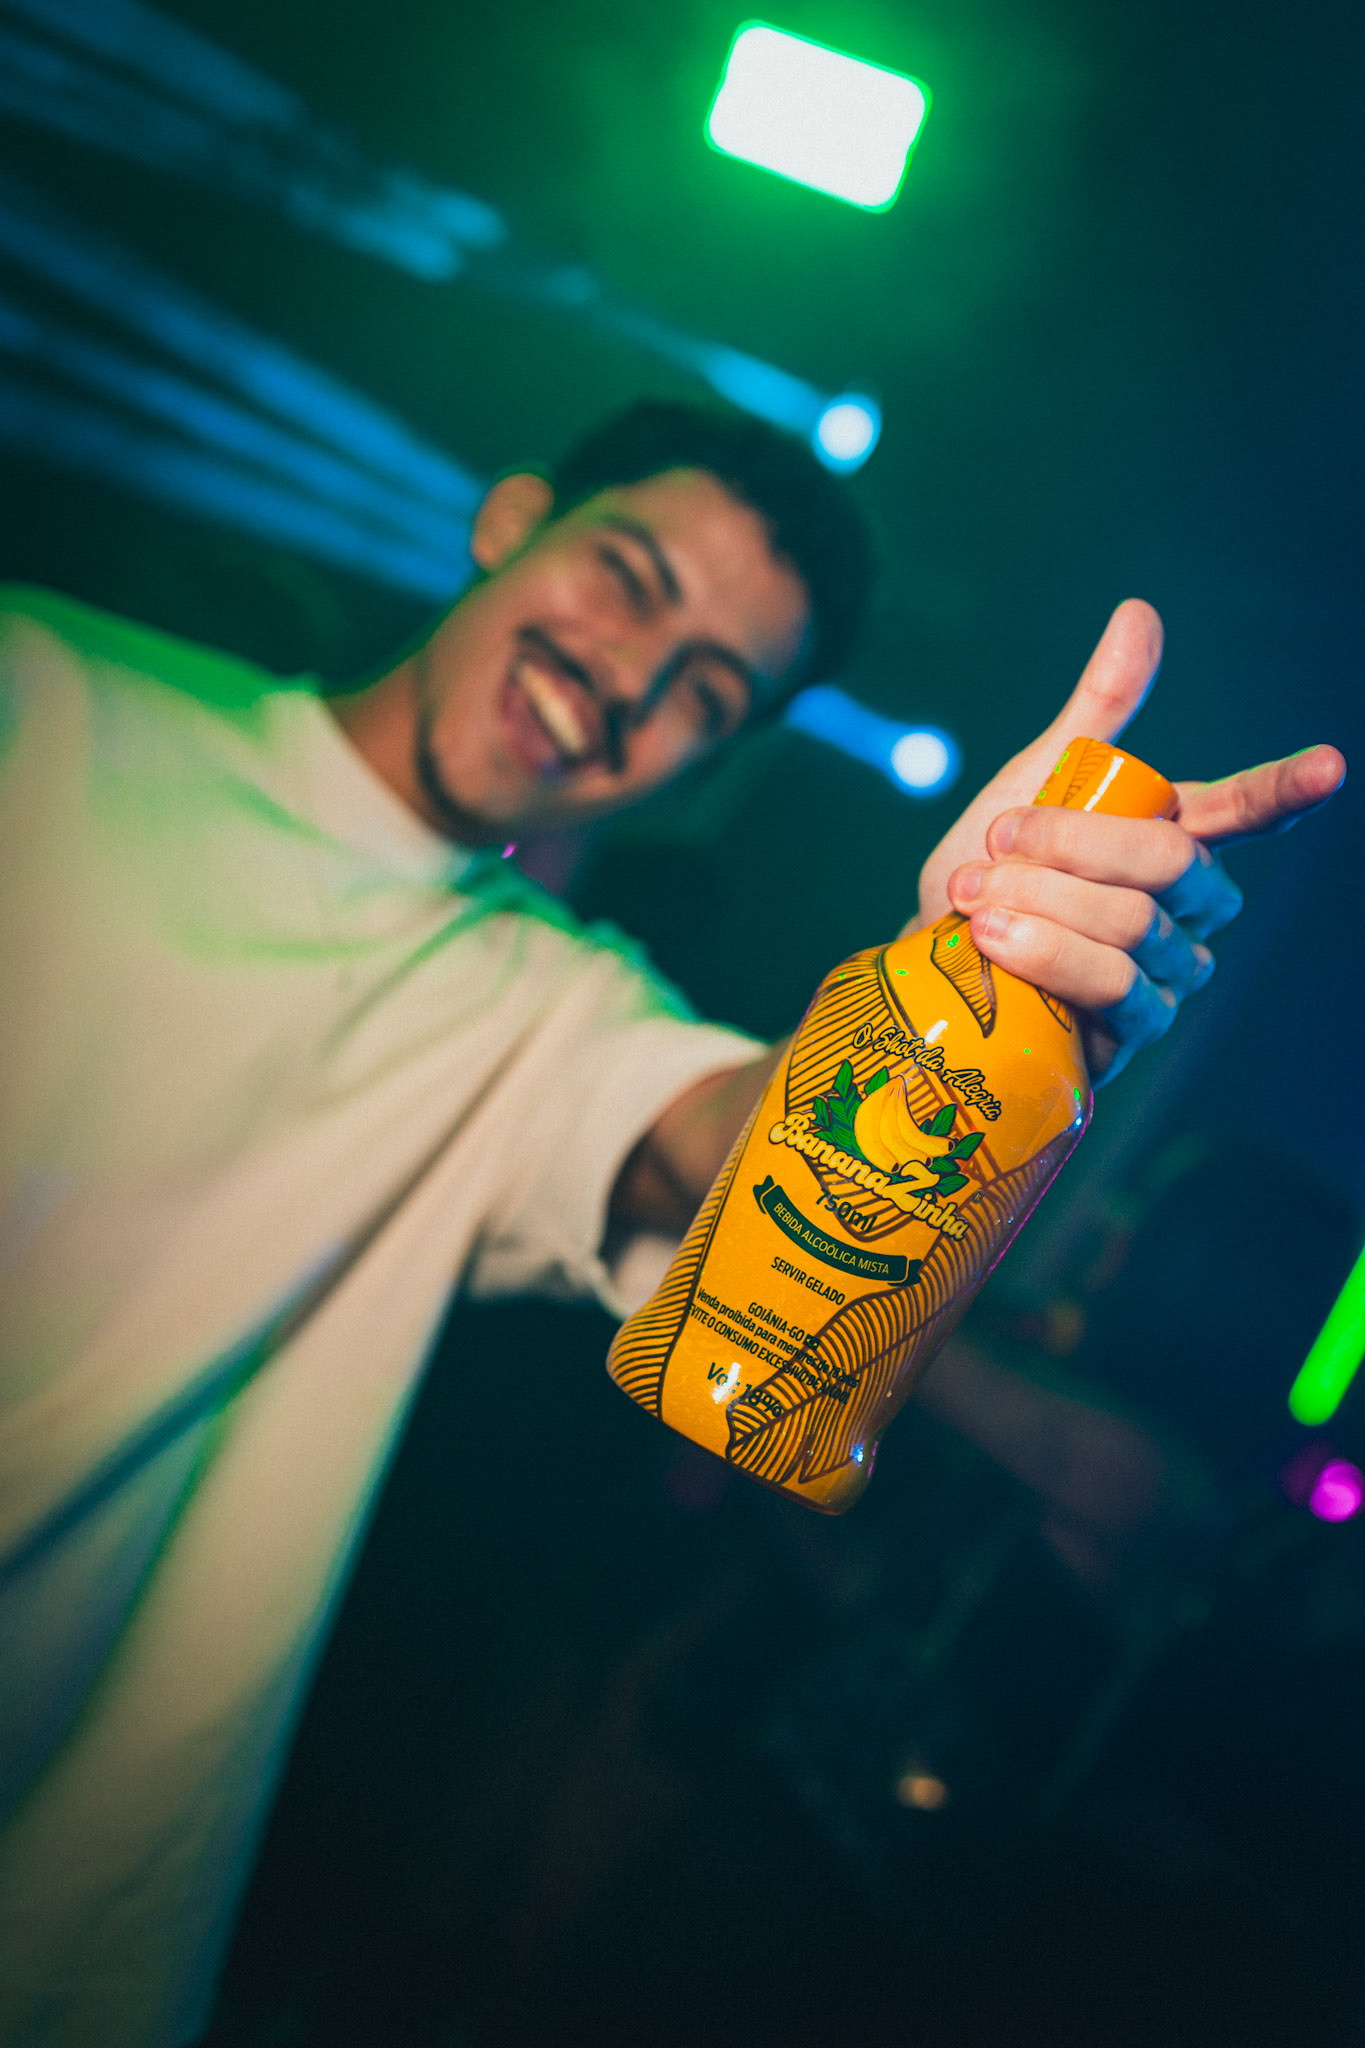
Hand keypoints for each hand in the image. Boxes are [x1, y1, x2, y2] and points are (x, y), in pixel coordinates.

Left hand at [913, 601, 1344, 1083]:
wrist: (934, 965)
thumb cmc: (992, 875)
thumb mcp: (1032, 783)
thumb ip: (1098, 711)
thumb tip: (1141, 613)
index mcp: (1172, 839)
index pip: (1243, 810)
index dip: (1283, 789)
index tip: (1327, 766)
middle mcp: (1185, 909)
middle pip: (1171, 862)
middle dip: (1071, 844)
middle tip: (997, 844)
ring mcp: (1167, 973)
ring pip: (1133, 923)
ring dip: (1038, 900)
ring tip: (974, 897)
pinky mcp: (1132, 1029)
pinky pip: (1114, 986)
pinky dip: (1046, 954)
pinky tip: (993, 940)